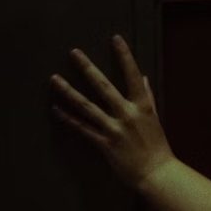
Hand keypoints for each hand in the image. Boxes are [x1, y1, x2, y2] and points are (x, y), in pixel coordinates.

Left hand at [50, 34, 174, 188]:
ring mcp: (114, 129)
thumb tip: (143, 78)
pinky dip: (68, 119)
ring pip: (86, 106)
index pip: (132, 75)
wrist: (156, 173)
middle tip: (73, 52)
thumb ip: (147, 97)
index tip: (115, 38)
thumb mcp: (154, 118)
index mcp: (143, 105)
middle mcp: (127, 114)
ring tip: (54, 79)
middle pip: (103, 86)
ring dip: (68, 91)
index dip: (124, 56)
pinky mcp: (104, 144)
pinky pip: (82, 129)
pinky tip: (55, 109)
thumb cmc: (157, 145)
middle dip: (87, 68)